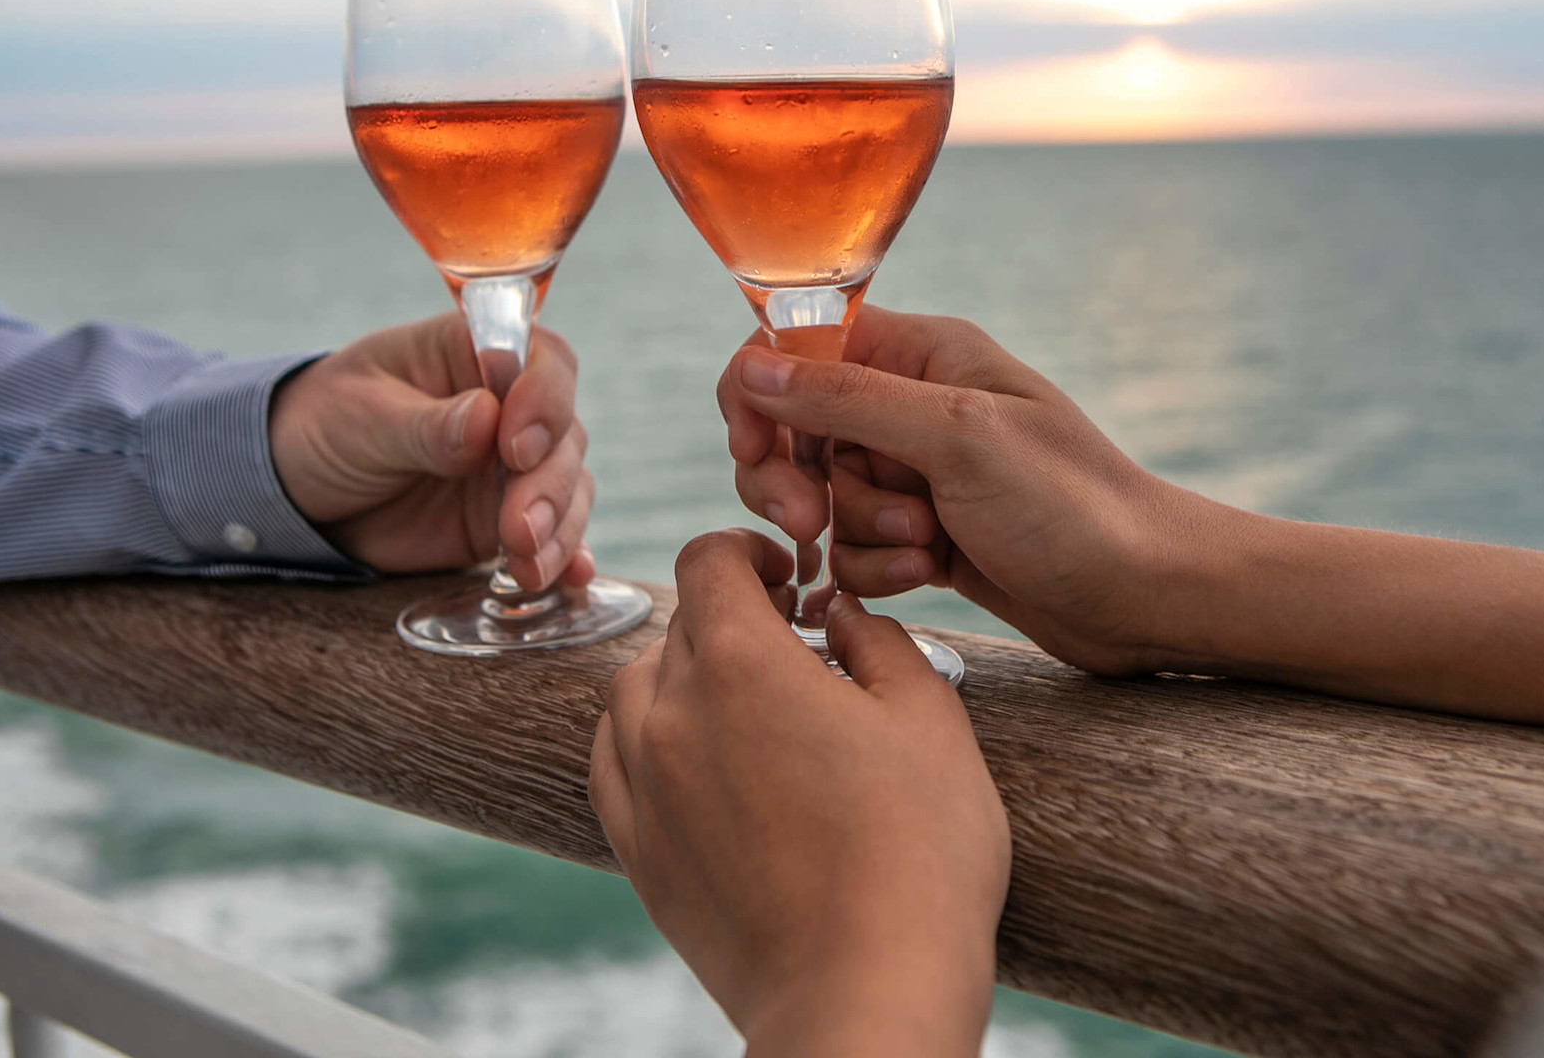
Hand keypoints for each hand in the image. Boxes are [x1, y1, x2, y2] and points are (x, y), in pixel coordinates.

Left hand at [269, 312, 597, 586]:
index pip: (542, 362)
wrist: (296, 488)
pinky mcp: (506, 520)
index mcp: (474, 354)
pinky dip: (565, 557)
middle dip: (549, 485)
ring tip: (530, 567)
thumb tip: (486, 419)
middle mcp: (509, 408)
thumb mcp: (361, 416)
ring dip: (559, 528)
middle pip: (564, 436)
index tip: (517, 446)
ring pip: (567, 489)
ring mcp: (511, 468)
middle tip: (519, 527)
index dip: (546, 399)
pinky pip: (552, 536)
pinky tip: (571, 579)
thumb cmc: (326, 423)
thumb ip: (424, 425)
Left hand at [590, 530, 1008, 1056]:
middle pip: (677, 627)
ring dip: (680, 678)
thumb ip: (880, 643)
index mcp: (743, 663)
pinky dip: (644, 742)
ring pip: (632, 692)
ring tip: (744, 707)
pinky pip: (612, 766)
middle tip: (791, 650)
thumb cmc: (917, 854)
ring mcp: (645, 788)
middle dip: (730, 619)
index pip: (707, 560)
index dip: (747, 552)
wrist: (865, 990)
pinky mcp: (639, 854)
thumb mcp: (931, 721)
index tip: (788, 580)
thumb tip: (840, 615)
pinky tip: (695, 760)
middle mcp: (673, 714)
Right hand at [719, 307, 1240, 676]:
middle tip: (809, 520)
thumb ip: (847, 399)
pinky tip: (930, 575)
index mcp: (922, 355)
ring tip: (925, 543)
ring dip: (858, 531)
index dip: (760, 396)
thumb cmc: (1072, 506)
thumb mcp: (956, 439)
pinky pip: (855, 547)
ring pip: (824, 497)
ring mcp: (919, 473)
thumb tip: (751, 364)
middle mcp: (913, 405)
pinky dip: (878, 568)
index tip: (758, 452)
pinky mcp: (925, 535)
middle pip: (796, 429)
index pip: (798, 347)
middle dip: (797, 481)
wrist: (1145, 595)